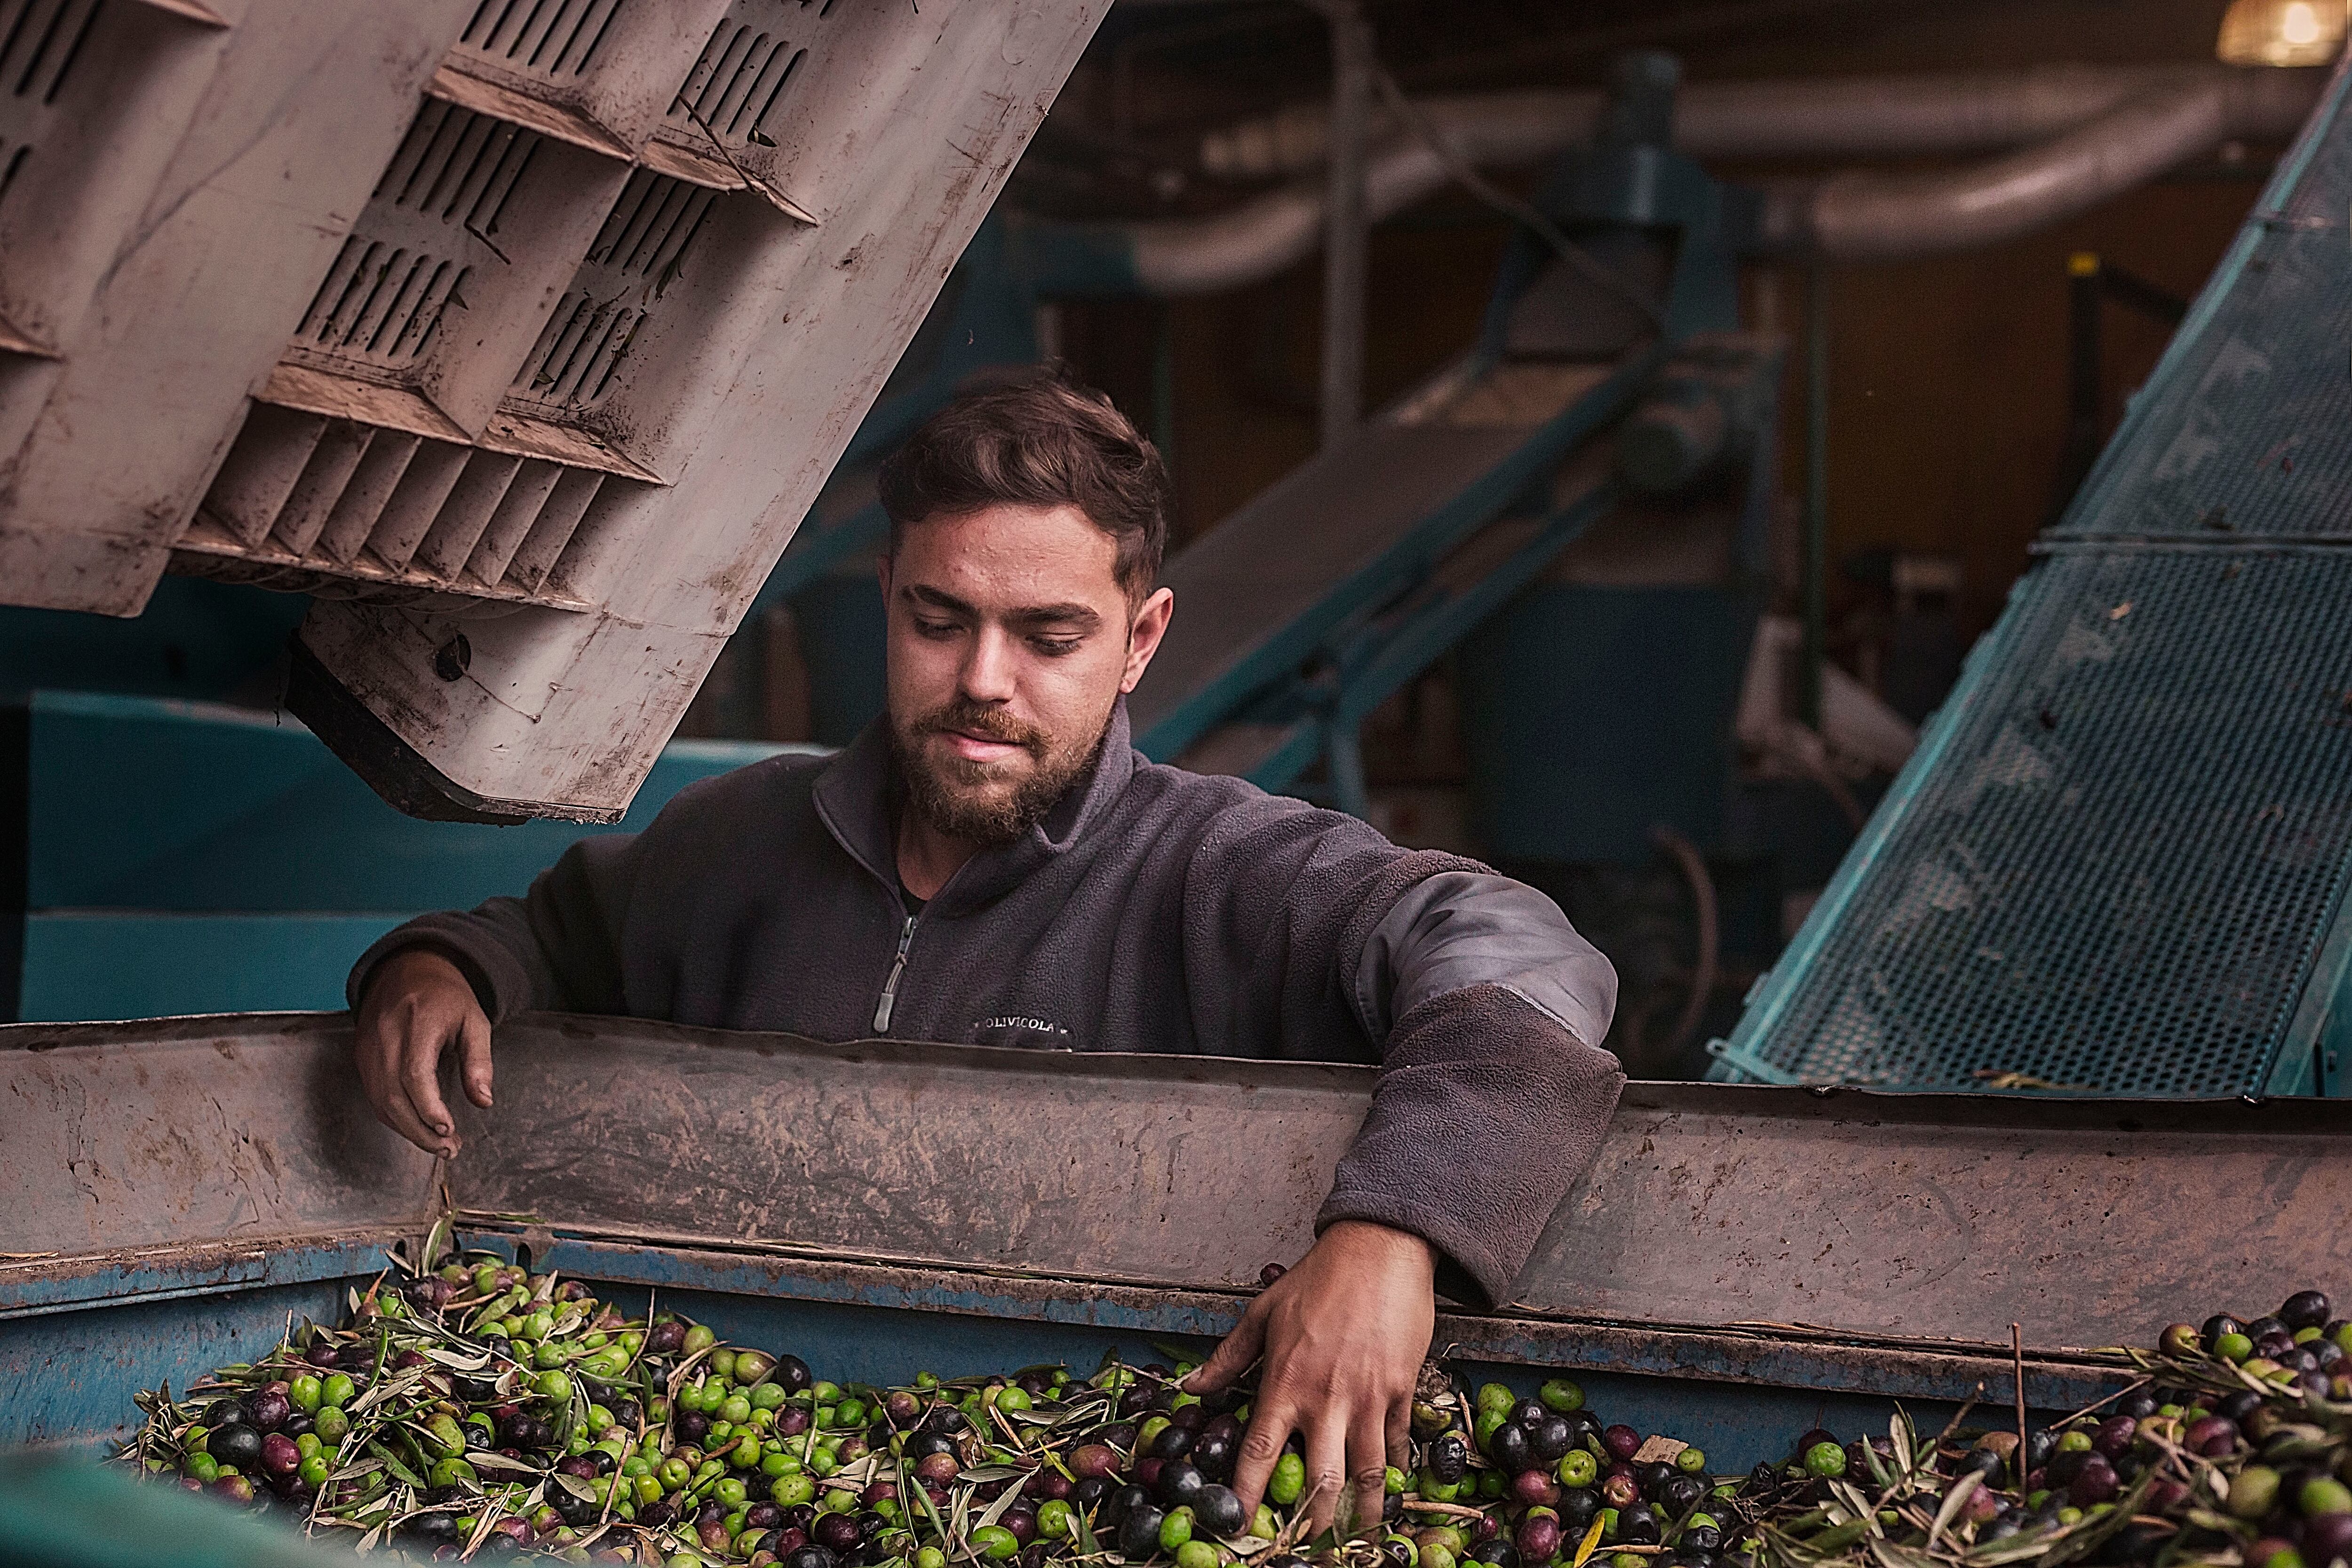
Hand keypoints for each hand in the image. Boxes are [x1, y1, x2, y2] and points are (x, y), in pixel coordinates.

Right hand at [354, 947, 492, 1157]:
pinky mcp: (361, 1056)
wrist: (407, 971)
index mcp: (418, 1021)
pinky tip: (417, 1128)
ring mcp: (369, 1046)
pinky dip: (394, 1117)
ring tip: (438, 1145)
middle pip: (393, 1094)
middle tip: (448, 1148)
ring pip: (380, 1100)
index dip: (428, 1106)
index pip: (414, 1072)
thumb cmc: (446, 997)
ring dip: (407, 1130)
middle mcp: (386, 1034)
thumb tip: (483, 1101)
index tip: (447, 1129)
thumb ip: (479, 1061)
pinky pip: (374, 1095)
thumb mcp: (475, 1020)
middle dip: (420, 1129)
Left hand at [1186, 1220, 1436, 1539]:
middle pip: (1319, 1481)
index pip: (1259, 1453)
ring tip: (1355, 1542)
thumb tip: (1190, 1387)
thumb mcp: (1262, 1312)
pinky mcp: (1401, 1390)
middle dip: (1313, 1525)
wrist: (1381, 1247)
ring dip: (1361, 1515)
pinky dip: (1393, 1474)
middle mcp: (1326, 1398)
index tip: (1239, 1528)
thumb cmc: (1320, 1277)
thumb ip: (1228, 1358)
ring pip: (1367, 1475)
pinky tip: (1388, 1492)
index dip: (1247, 1498)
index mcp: (1285, 1381)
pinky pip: (1397, 1445)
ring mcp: (1368, 1398)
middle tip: (1305, 1550)